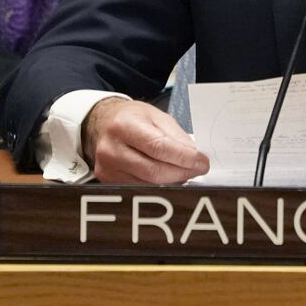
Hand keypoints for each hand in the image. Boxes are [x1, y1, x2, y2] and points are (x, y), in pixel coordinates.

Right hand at [81, 99, 209, 183]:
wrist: (104, 123)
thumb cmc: (132, 118)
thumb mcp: (157, 116)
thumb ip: (176, 136)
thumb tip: (194, 156)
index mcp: (124, 126)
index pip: (158, 147)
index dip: (183, 157)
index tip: (201, 161)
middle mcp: (111, 149)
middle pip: (153, 171)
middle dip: (182, 172)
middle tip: (199, 169)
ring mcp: (107, 168)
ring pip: (148, 184)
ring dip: (173, 181)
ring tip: (185, 171)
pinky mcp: (107, 181)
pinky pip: (140, 189)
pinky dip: (159, 185)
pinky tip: (169, 177)